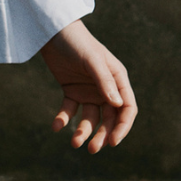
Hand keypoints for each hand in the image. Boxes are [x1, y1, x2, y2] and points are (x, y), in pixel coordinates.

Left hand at [40, 19, 136, 152]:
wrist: (53, 31)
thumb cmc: (77, 42)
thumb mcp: (92, 60)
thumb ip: (104, 81)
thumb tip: (118, 105)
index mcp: (118, 79)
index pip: (127, 109)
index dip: (123, 127)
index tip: (113, 142)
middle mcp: (106, 88)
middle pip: (109, 118)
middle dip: (102, 135)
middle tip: (93, 149)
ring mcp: (88, 91)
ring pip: (90, 118)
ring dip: (83, 132)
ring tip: (74, 143)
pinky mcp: (71, 91)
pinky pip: (69, 110)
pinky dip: (63, 119)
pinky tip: (56, 126)